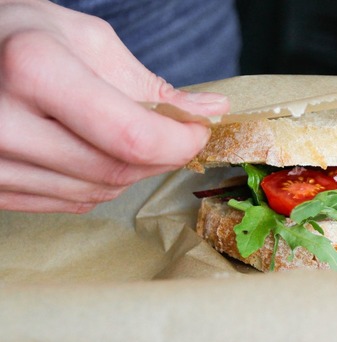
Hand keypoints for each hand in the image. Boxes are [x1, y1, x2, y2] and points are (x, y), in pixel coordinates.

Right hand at [0, 0, 229, 212]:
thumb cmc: (20, 36)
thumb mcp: (86, 40)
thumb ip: (149, 84)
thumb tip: (208, 111)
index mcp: (32, 70)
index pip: (131, 137)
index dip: (179, 142)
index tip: (198, 130)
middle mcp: (3, 124)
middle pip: (116, 171)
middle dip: (162, 157)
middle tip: (175, 134)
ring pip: (96, 193)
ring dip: (131, 172)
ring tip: (128, 137)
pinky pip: (69, 202)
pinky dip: (98, 183)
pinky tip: (94, 151)